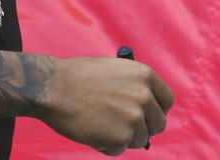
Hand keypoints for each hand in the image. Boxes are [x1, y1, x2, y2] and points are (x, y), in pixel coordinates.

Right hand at [39, 56, 173, 155]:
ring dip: (123, 137)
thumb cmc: (76, 77)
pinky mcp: (120, 138)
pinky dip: (106, 145)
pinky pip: (120, 149)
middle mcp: (144, 97)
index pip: (167, 100)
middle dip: (143, 127)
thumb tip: (143, 106)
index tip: (148, 115)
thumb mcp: (112, 70)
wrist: (52, 87)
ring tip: (99, 124)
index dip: (157, 109)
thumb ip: (132, 85)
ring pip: (139, 139)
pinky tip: (92, 130)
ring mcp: (134, 119)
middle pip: (158, 123)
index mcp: (144, 75)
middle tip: (123, 126)